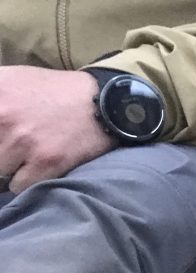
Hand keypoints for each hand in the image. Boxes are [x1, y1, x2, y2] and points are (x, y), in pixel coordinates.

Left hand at [0, 66, 116, 193]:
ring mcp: (23, 142)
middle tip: (10, 150)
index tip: (1, 145)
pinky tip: (36, 168)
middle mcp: (2, 117)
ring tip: (21, 158)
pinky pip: (18, 186)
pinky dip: (25, 181)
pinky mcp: (46, 163)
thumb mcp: (8, 77)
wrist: (101, 103)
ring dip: (7, 169)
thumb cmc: (51, 92)